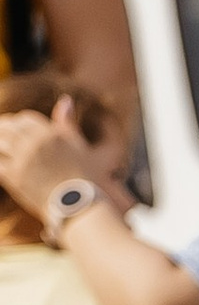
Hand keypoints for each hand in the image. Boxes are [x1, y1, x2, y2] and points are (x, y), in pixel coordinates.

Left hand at [0, 97, 90, 219]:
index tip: (15, 129)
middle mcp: (36, 143)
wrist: (80, 205)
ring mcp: (23, 159)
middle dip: (2, 130)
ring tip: (1, 149)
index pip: (25, 119)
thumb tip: (64, 99)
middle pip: (8, 128)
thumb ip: (66, 122)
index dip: (18, 123)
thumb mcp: (78, 145)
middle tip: (2, 134)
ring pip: (0, 142)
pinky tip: (1, 167)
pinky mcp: (14, 177)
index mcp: (51, 133)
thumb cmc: (84, 177)